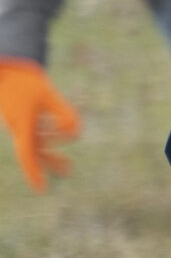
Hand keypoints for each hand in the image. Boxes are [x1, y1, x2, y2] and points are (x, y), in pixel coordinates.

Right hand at [0, 58, 80, 192]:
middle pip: (34, 152)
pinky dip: (46, 135)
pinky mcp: (20, 116)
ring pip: (35, 143)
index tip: (41, 189)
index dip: (34, 172)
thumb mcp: (48, 95)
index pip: (27, 155)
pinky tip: (56, 132)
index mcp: (23, 126)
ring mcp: (19, 123)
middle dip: (49, 164)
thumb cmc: (24, 82)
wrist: (6, 68)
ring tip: (66, 164)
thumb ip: (65, 114)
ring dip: (51, 151)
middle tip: (67, 171)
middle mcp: (19, 128)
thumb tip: (76, 133)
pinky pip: (33, 132)